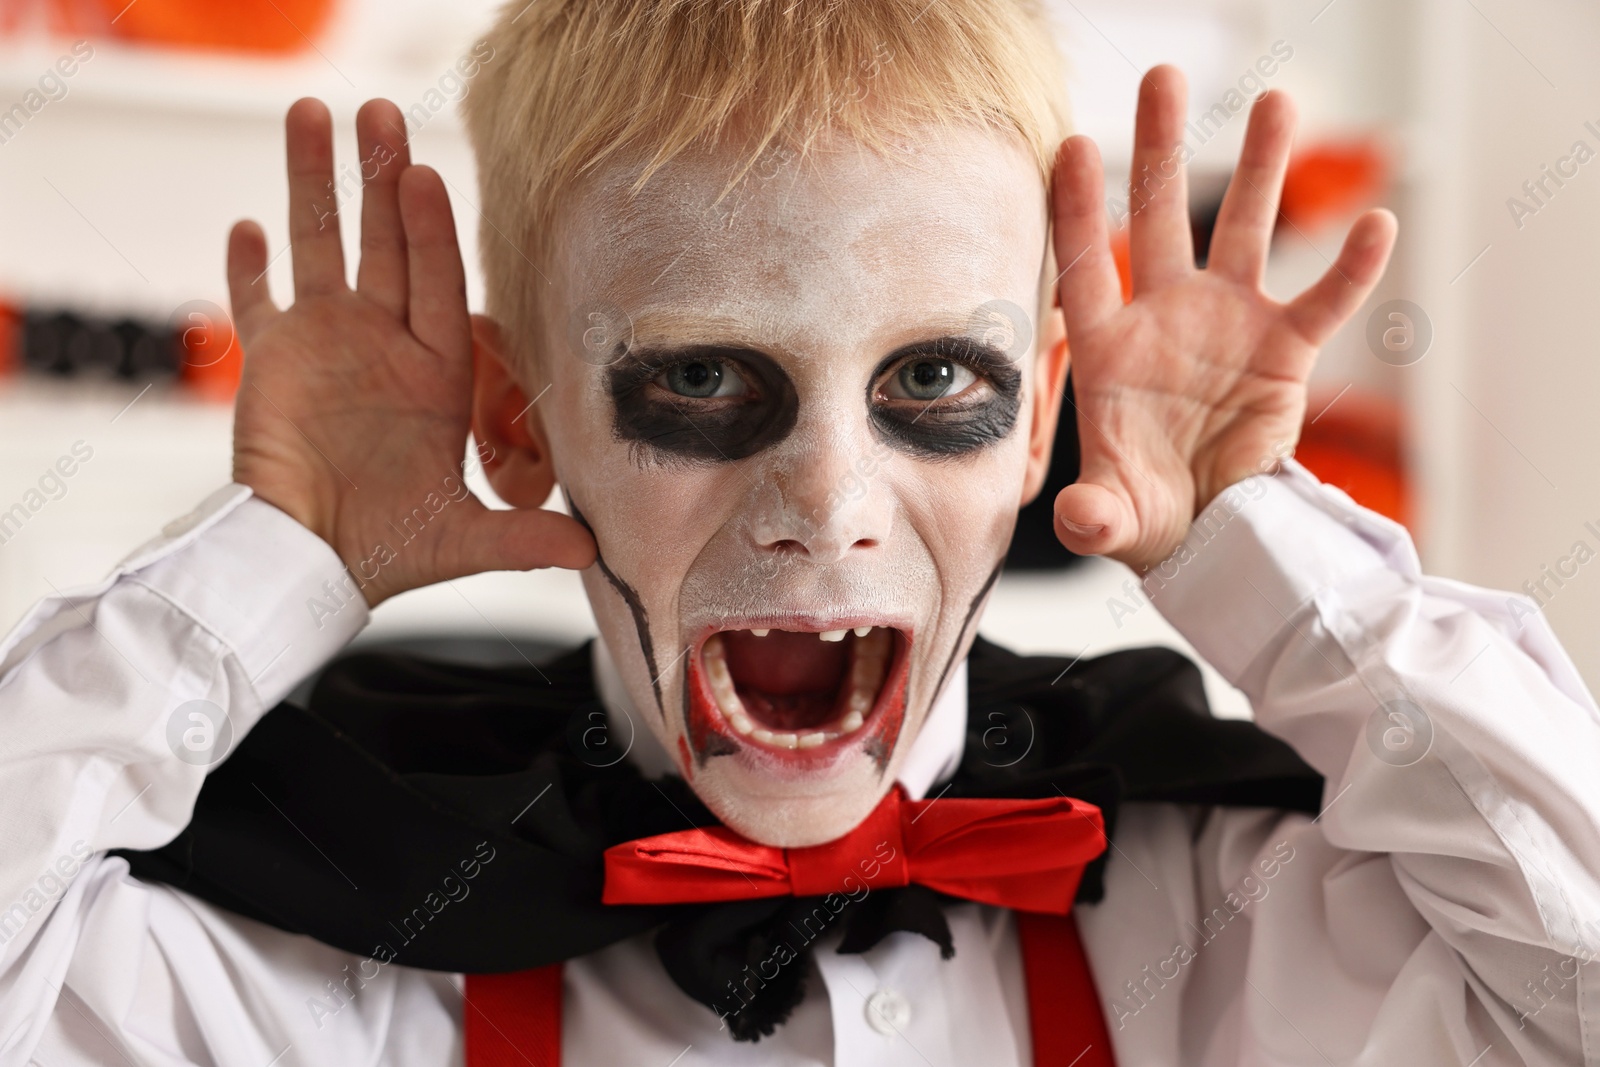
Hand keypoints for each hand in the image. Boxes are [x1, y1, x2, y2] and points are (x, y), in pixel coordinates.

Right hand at [227, 98, 593, 605]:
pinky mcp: (272, 361)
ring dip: (316, 186)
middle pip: (386, 246)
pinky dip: (248, 268)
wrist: (309, 565)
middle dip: (382, 181)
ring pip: (320, 248)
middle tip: (381, 115)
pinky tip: (249, 227)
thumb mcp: (463, 540)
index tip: (424, 176)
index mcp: (435, 374)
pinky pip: (257, 302)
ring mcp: (325, 346)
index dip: (432, 230)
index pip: (438, 283)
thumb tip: (590, 552)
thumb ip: (523, 539)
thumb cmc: (386, 551)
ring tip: (312, 116)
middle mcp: (385, 347)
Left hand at [1049, 66, 1395, 570]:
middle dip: (1160, 148)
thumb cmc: (1150, 516)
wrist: (1213, 538)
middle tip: (1165, 76)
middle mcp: (1166, 320)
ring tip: (1277, 101)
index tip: (1068, 144)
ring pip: (1245, 232)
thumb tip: (1079, 522)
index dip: (1076, 209)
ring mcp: (1229, 326)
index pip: (1084, 265)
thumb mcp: (1115, 518)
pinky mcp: (1285, 351)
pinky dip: (1350, 269)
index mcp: (1110, 349)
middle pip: (1159, 220)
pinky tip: (1377, 222)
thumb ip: (1095, 515)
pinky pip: (1323, 301)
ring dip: (1260, 170)